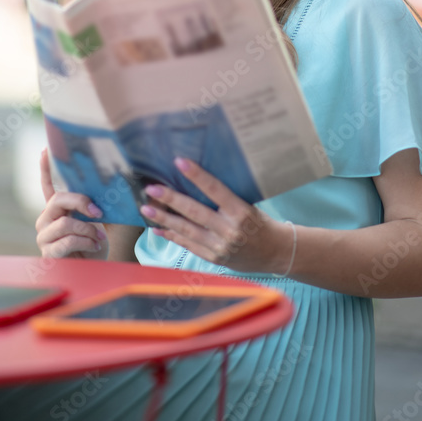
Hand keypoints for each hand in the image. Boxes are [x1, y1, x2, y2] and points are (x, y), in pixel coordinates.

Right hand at [35, 148, 108, 260]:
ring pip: (66, 223)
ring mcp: (44, 236)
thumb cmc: (95, 241)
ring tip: (98, 237)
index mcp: (57, 208)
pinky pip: (68, 241)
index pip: (48, 185)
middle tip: (99, 212)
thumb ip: (92, 204)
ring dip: (88, 230)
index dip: (45, 168)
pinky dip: (86, 242)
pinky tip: (94, 246)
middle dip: (82, 203)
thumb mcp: (96, 219)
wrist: (95, 269)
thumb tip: (106, 187)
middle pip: (59, 200)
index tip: (45, 149)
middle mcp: (46, 219)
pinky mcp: (48, 252)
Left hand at [139, 157, 292, 274]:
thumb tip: (197, 180)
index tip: (179, 162)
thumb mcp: (249, 205)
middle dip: (170, 200)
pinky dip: (172, 236)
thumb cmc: (261, 223)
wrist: (275, 253)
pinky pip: (189, 245)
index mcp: (241, 212)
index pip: (215, 190)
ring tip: (146, 209)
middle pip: (195, 212)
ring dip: (164, 219)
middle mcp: (229, 230)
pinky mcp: (214, 258)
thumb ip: (226, 198)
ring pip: (187, 230)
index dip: (196, 175)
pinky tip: (158, 228)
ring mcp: (220, 246)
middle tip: (151, 189)